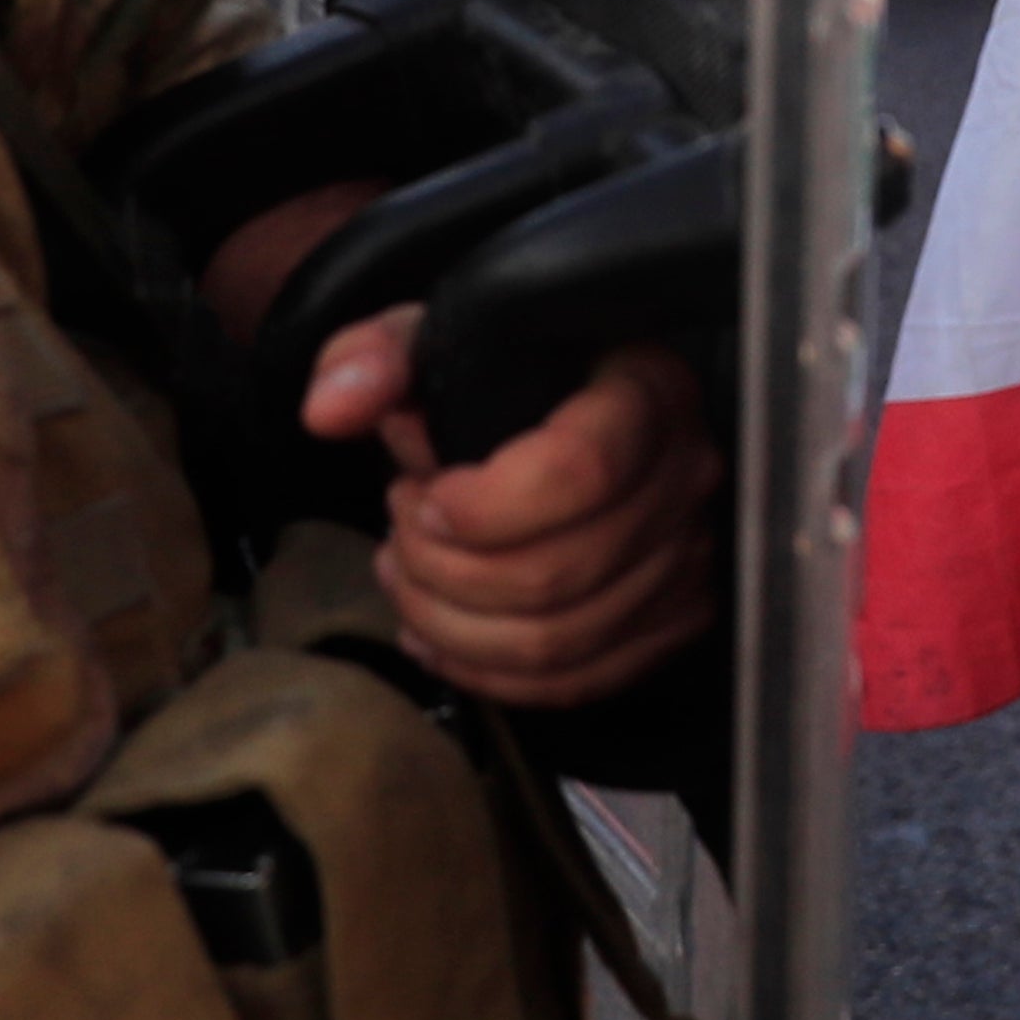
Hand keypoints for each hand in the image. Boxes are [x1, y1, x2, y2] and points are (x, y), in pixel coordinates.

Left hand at [302, 310, 721, 707]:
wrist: (567, 402)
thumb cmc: (506, 374)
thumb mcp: (437, 339)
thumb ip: (375, 355)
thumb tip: (332, 408)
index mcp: (645, 391)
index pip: (580, 469)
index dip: (484, 505)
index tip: (421, 496)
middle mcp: (685, 476)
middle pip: (557, 571)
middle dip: (442, 570)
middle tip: (398, 531)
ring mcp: (687, 558)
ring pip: (559, 639)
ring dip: (452, 624)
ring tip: (405, 576)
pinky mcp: (670, 621)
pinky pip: (578, 681)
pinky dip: (489, 673)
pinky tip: (435, 636)